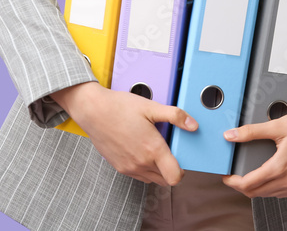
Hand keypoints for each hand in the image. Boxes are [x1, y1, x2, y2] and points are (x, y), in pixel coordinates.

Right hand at [51, 82, 197, 186]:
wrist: (93, 110)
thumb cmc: (120, 107)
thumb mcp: (151, 107)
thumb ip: (175, 116)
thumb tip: (193, 125)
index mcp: (152, 149)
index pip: (175, 177)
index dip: (182, 170)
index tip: (181, 158)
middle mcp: (141, 163)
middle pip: (165, 180)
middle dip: (171, 169)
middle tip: (168, 150)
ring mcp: (129, 167)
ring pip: (152, 179)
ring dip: (158, 170)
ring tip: (153, 148)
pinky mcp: (119, 167)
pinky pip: (139, 176)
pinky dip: (144, 168)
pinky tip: (141, 150)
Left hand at [221, 85, 286, 197]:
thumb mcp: (277, 126)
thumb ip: (251, 132)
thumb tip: (230, 135)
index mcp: (280, 168)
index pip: (248, 184)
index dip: (233, 182)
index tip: (226, 176)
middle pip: (257, 193)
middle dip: (242, 186)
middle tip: (234, 175)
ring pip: (270, 195)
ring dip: (257, 188)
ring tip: (249, 175)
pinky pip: (283, 193)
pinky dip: (272, 188)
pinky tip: (270, 177)